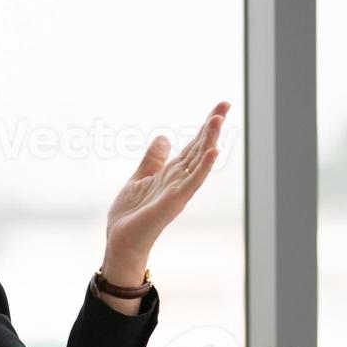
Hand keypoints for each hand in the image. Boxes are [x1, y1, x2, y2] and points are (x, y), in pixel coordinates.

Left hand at [104, 101, 229, 272]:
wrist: (120, 240)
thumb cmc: (131, 214)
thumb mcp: (139, 178)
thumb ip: (153, 159)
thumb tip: (164, 137)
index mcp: (172, 173)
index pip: (194, 145)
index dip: (205, 127)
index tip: (220, 107)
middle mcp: (179, 180)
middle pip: (200, 149)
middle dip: (212, 127)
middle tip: (225, 105)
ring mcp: (179, 190)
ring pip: (198, 161)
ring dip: (209, 140)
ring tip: (218, 119)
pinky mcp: (174, 202)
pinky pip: (192, 182)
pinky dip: (203, 167)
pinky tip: (213, 152)